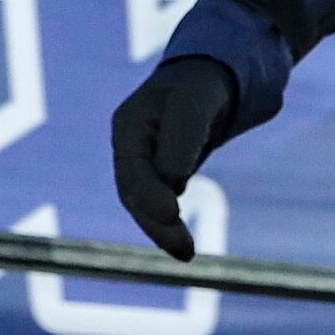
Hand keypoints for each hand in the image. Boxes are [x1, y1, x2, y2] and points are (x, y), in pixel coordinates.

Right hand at [108, 57, 238, 260]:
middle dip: (157, 223)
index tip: (172, 214)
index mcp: (128, 127)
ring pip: (146, 203)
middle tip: (185, 251)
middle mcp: (129, 148)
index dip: (150, 194)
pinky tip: (183, 245)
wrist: (206, 80)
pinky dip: (169, 224)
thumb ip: (181, 141)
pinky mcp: (159, 175)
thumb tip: (173, 183)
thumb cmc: (198, 87)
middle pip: (134, 193)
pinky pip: (159, 204)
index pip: (133, 168)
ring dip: (163, 230)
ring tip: (187, 254)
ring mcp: (142, 163)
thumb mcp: (192, 105)